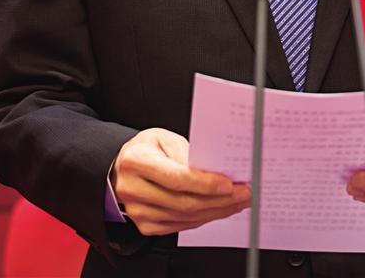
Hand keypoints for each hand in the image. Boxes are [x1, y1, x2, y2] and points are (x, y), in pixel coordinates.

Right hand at [111, 128, 250, 235]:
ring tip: (237, 201)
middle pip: (183, 201)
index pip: (177, 178)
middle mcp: (133, 189)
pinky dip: (203, 218)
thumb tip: (214, 169)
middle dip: (219, 200)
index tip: (229, 183)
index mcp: (137, 161)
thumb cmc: (146, 149)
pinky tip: (218, 210)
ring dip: (216, 211)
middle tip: (243, 193)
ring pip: (184, 217)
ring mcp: (138, 211)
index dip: (205, 184)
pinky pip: (180, 225)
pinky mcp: (145, 225)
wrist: (121, 167)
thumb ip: (186, 153)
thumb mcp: (164, 138)